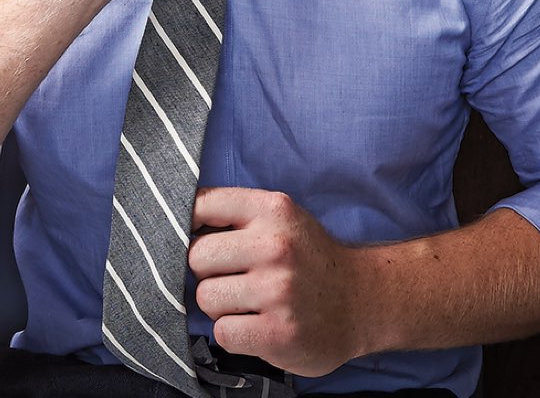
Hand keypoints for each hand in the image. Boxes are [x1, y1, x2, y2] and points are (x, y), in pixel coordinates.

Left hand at [189, 187, 368, 377]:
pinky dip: (234, 334)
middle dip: (208, 273)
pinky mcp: (278, 332)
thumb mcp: (283, 219)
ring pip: (205, 298)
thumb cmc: (309, 259)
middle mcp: (276, 246)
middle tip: (234, 279)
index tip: (199, 239)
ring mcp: (278, 291)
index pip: (201, 206)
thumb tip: (176, 222)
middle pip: (196, 258)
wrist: (363, 301)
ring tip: (249, 304)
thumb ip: (236, 214)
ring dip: (221, 306)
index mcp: (273, 210)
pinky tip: (257, 326)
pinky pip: (222, 332)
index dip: (190, 227)